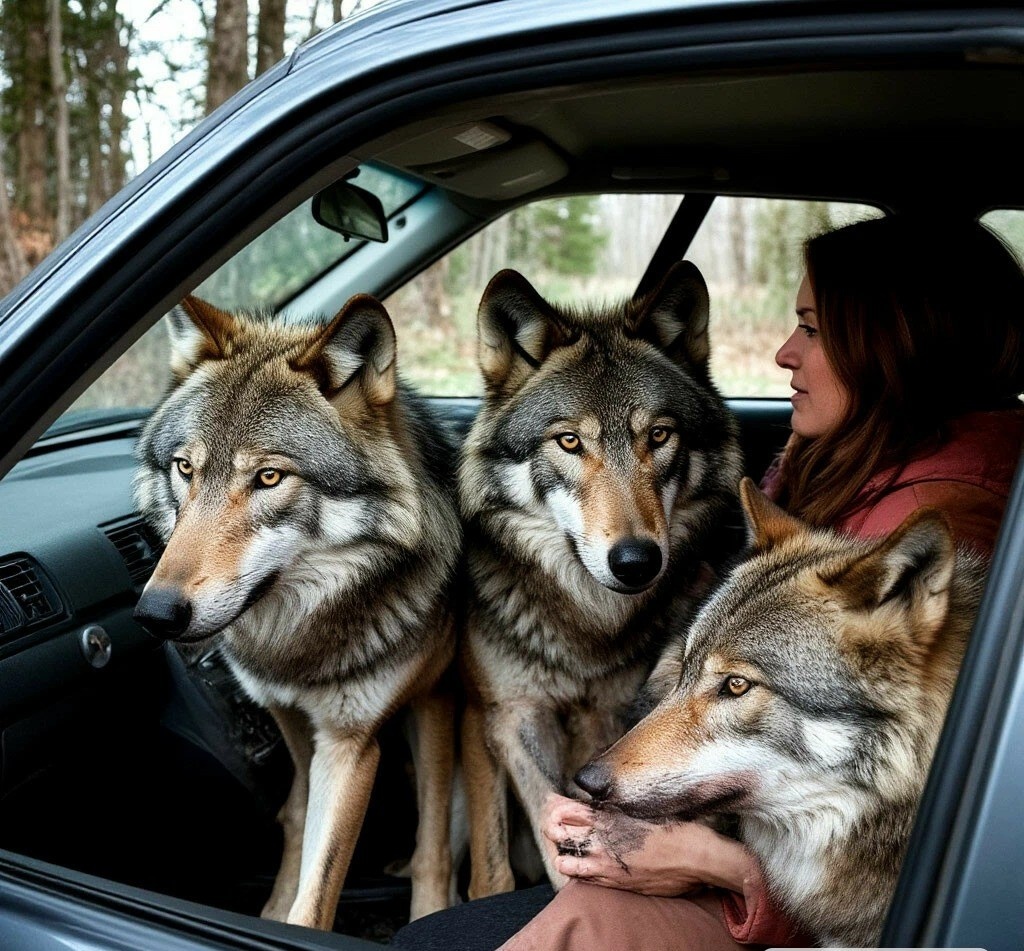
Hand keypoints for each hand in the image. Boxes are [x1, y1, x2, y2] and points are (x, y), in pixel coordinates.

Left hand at [541, 793, 755, 896]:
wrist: (696, 857)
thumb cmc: (675, 829)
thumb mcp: (643, 810)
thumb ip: (618, 810)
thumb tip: (601, 808)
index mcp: (609, 815)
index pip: (566, 808)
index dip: (555, 805)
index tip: (553, 802)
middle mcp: (603, 839)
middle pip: (558, 831)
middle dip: (552, 827)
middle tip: (553, 824)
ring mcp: (606, 863)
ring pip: (564, 859)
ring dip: (561, 852)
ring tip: (566, 848)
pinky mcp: (615, 882)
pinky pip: (582, 878)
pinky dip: (576, 872)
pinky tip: (580, 867)